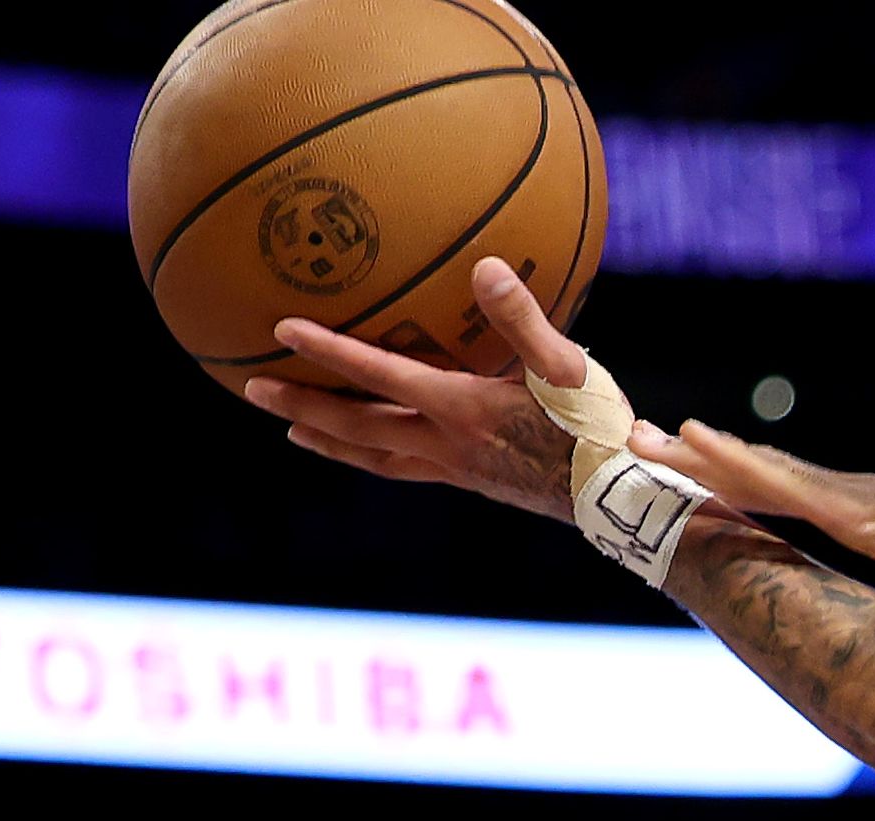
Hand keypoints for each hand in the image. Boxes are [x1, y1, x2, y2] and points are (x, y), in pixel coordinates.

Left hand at [240, 257, 590, 522]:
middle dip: (304, 406)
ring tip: (295, 431)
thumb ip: (522, 318)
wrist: (620, 501)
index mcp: (460, 409)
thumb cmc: (598, 431)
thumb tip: (482, 265)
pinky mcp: (476, 484)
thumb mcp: (567, 368)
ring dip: (330, 442)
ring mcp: (458, 471)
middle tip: (255, 388)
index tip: (282, 329)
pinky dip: (376, 456)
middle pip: (357, 428)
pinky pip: (408, 468)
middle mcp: (446, 445)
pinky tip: (380, 446)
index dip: (329, 352)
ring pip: (376, 457)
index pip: (379, 377)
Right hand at [630, 422, 874, 617]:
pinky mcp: (874, 511)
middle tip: (632, 433)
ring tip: (664, 448)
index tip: (682, 438)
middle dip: (701, 457)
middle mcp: (861, 497)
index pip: (791, 489)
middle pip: (767, 472)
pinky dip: (757, 482)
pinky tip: (737, 482)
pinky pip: (799, 493)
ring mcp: (866, 499)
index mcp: (872, 515)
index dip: (736, 467)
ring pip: (779, 477)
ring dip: (720, 465)